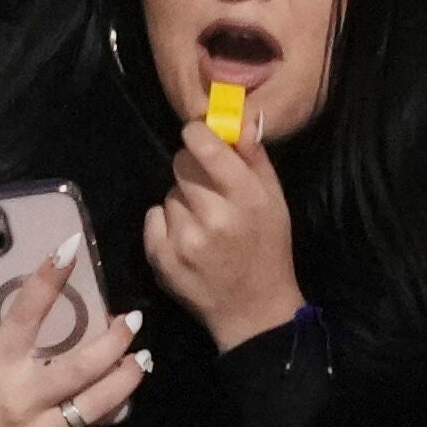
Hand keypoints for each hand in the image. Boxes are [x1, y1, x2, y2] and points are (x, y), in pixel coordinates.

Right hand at [0, 269, 147, 426]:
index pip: (24, 315)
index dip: (48, 280)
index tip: (70, 249)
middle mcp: (18, 400)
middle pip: (80, 366)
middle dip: (113, 341)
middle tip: (133, 321)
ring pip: (96, 407)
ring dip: (125, 382)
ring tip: (141, 362)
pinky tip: (109, 415)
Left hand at [144, 114, 299, 348]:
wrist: (254, 310)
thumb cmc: (268, 248)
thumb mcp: (274, 200)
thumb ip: (254, 156)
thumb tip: (238, 116)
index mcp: (247, 197)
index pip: (205, 145)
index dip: (196, 133)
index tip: (197, 135)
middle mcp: (215, 216)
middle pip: (181, 165)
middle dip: (192, 172)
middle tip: (208, 192)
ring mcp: (184, 240)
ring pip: (168, 193)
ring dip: (182, 202)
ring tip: (202, 224)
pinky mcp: (162, 258)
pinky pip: (153, 217)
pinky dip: (165, 224)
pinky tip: (186, 240)